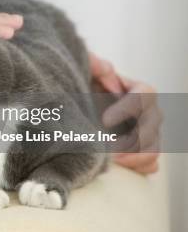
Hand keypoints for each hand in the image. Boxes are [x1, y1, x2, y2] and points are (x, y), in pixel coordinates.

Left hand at [90, 52, 161, 173]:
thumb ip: (93, 64)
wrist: (76, 106)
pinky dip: (139, 167)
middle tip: (108, 148)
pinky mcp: (141, 151)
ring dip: (136, 157)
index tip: (104, 120)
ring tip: (112, 161)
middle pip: (153, 125)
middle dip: (132, 139)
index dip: (128, 108)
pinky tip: (122, 167)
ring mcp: (147, 134)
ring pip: (155, 147)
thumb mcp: (84, 71)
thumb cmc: (83, 85)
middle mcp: (148, 112)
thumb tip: (108, 69)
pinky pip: (151, 163)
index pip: (145, 95)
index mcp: (138, 90)